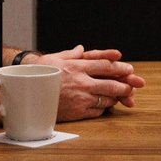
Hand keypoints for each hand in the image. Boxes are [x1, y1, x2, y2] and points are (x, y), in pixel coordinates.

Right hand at [30, 45, 146, 119]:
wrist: (27, 94)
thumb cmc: (39, 75)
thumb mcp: (54, 59)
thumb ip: (71, 54)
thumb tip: (80, 49)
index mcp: (77, 66)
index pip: (104, 65)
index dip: (119, 67)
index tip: (129, 69)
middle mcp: (81, 81)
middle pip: (111, 83)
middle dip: (125, 85)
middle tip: (133, 86)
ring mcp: (80, 97)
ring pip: (107, 98)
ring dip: (116, 97)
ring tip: (121, 96)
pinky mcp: (77, 111)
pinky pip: (98, 110)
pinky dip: (104, 108)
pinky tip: (106, 106)